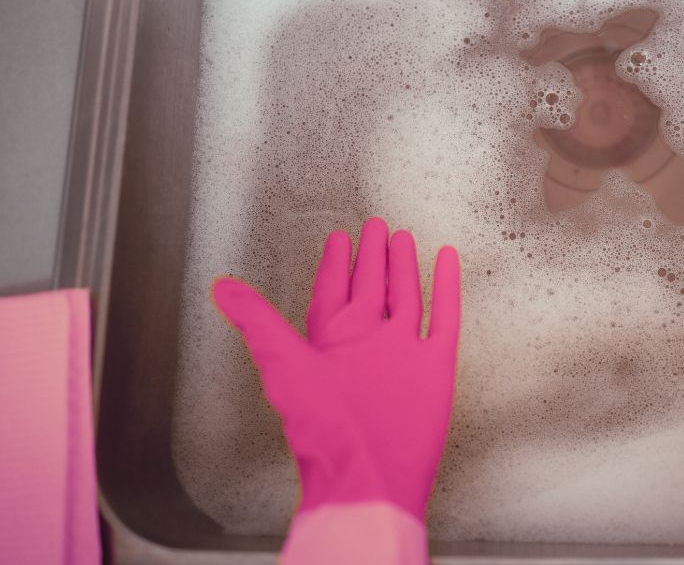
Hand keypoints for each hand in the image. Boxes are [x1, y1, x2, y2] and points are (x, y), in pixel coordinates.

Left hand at [211, 218, 460, 518]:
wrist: (368, 474)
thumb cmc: (323, 428)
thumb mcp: (282, 364)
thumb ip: (257, 322)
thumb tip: (220, 288)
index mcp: (330, 339)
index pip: (333, 290)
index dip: (336, 263)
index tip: (340, 239)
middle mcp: (366, 341)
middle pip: (371, 286)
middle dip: (372, 256)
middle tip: (376, 227)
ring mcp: (403, 350)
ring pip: (406, 295)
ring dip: (405, 266)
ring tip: (404, 238)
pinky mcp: (434, 363)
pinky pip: (443, 316)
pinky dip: (446, 287)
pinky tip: (445, 261)